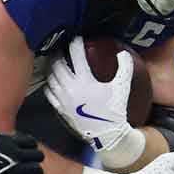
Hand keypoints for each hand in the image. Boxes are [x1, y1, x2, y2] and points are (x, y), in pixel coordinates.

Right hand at [0, 125, 43, 173]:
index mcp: (10, 141)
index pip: (31, 142)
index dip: (29, 146)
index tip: (24, 150)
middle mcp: (15, 155)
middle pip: (38, 156)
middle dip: (35, 159)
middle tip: (30, 163)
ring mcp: (14, 170)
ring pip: (37, 171)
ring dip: (36, 173)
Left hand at [45, 37, 138, 160]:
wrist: (106, 135)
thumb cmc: (114, 111)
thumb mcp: (122, 88)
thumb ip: (124, 68)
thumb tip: (123, 53)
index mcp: (85, 81)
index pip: (76, 56)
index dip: (75, 44)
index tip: (76, 38)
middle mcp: (70, 88)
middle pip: (58, 65)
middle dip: (58, 54)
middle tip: (61, 48)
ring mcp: (63, 99)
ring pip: (51, 78)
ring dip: (52, 68)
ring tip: (55, 62)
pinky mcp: (60, 109)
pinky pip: (49, 92)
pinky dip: (49, 84)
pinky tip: (53, 81)